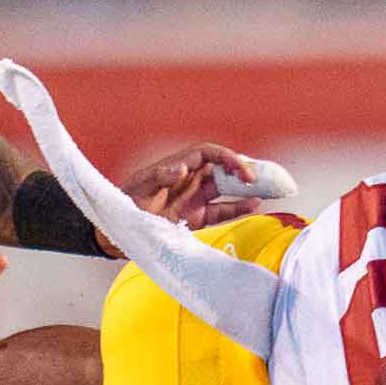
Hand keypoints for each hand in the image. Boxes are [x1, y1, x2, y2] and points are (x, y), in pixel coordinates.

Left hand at [115, 144, 266, 248]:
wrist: (118, 231)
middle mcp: (191, 180)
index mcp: (179, 166)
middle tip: (260, 177)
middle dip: (243, 170)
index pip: (209, 153)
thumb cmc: (125, 203)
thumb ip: (160, 176)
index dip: (227, 157)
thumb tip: (183, 169)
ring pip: (228, 189)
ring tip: (267, 189)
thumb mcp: (140, 187)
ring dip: (246, 188)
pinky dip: (239, 207)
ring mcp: (196, 199)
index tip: (240, 167)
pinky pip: (223, 210)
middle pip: (224, 169)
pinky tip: (255, 205)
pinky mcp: (198, 217)